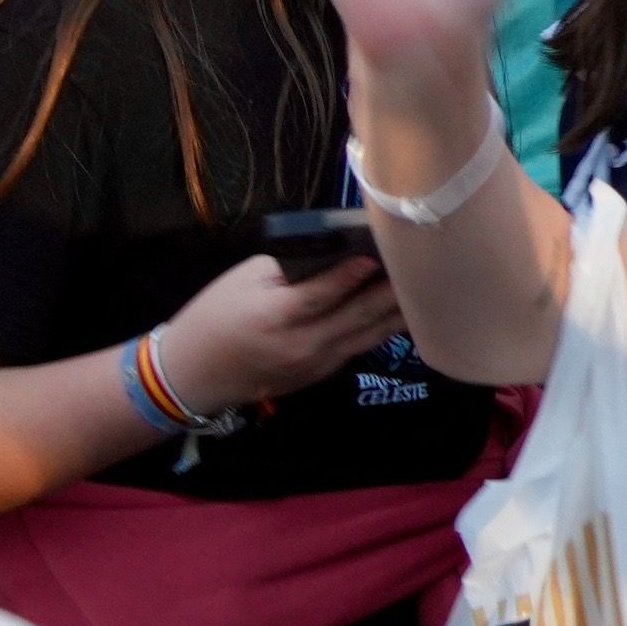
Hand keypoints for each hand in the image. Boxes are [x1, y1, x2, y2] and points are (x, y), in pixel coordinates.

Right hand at [155, 253, 408, 410]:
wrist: (197, 372)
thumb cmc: (216, 315)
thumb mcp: (246, 280)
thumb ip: (292, 269)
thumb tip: (337, 251)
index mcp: (275, 316)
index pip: (321, 295)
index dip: (350, 275)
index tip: (377, 254)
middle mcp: (302, 345)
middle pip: (357, 316)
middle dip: (392, 290)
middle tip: (422, 263)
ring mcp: (317, 364)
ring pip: (369, 335)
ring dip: (399, 310)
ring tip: (429, 283)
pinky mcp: (324, 373)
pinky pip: (361, 346)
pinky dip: (383, 326)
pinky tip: (405, 306)